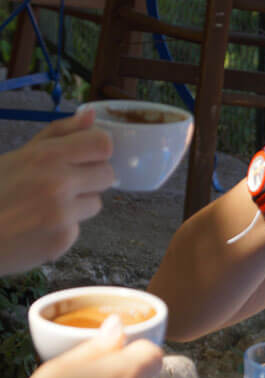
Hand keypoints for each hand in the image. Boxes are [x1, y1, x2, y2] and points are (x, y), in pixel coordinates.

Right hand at [0, 110, 113, 275]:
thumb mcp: (21, 154)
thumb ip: (59, 134)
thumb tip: (91, 114)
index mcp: (46, 156)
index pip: (102, 144)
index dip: (98, 149)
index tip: (88, 155)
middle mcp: (58, 184)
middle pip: (107, 174)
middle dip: (91, 177)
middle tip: (64, 182)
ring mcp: (62, 214)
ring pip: (96, 202)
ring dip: (79, 203)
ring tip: (47, 204)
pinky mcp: (63, 240)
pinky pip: (79, 226)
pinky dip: (64, 226)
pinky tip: (40, 225)